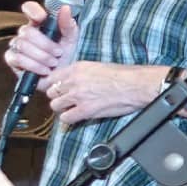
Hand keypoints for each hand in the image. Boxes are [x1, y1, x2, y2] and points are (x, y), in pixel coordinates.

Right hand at [4, 0, 80, 82]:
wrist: (63, 78)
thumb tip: (65, 8)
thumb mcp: (71, 39)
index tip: (42, 17)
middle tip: (59, 53)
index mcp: (39, 23)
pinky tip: (44, 70)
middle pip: (26, 31)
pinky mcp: (13, 60)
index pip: (29, 8)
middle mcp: (26, 33)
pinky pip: (17, 59)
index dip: (32, 10)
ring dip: (41, 56)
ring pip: (22, 45)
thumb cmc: (66, 56)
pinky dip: (33, 65)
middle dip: (45, 44)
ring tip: (53, 63)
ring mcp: (17, 46)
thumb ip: (67, 24)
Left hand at [38, 62, 166, 123]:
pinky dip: (69, 119)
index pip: (50, 77)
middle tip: (67, 100)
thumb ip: (80, 73)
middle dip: (58, 97)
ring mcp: (78, 96)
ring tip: (73, 108)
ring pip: (55, 105)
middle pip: (51, 92)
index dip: (50, 85)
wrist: (136, 85)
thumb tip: (70, 80)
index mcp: (77, 68)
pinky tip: (78, 116)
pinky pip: (65, 118)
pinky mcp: (85, 110)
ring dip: (62, 108)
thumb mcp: (97, 66)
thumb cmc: (123, 75)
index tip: (54, 89)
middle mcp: (74, 81)